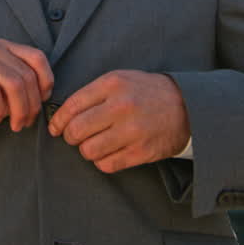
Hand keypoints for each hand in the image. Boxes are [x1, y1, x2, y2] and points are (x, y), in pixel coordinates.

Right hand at [0, 39, 53, 133]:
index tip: (43, 101)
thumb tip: (46, 94)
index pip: (37, 57)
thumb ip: (26, 84)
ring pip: (12, 84)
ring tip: (15, 124)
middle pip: (25, 75)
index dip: (46, 81)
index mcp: (6, 47)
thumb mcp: (9, 89)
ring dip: (18, 110)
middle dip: (31, 104)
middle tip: (26, 122)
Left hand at [48, 70, 189, 173]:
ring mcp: (132, 131)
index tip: (56, 128)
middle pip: (76, 131)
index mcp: (113, 84)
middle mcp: (121, 106)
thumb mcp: (120, 79)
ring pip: (89, 151)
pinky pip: (106, 165)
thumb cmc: (146, 92)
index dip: (58, 121)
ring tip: (95, 144)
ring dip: (87, 151)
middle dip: (70, 137)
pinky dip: (103, 162)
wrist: (187, 106)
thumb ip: (93, 93)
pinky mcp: (141, 152)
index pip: (71, 106)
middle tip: (75, 137)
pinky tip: (109, 153)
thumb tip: (62, 114)